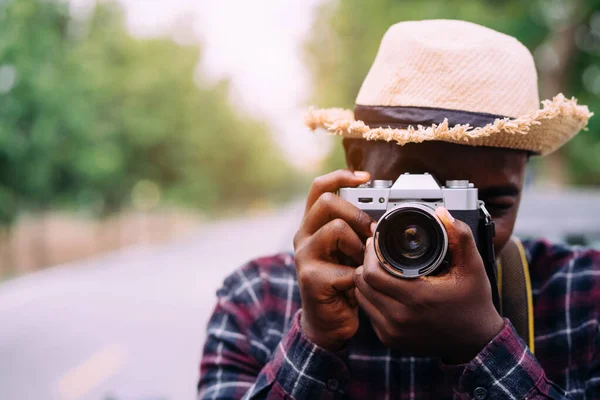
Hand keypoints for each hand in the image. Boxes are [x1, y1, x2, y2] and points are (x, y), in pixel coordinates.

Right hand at [293, 169, 374, 350]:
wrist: (329, 321)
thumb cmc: (343, 280)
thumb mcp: (350, 249)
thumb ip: (357, 228)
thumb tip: (386, 209)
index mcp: (313, 223)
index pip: (320, 187)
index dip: (341, 176)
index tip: (365, 177)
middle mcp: (304, 235)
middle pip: (328, 202)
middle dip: (357, 214)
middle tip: (370, 233)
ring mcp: (304, 256)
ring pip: (336, 229)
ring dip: (358, 245)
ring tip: (361, 262)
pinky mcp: (310, 278)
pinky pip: (343, 266)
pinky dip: (359, 276)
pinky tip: (357, 284)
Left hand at [353, 207, 504, 362]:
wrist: (477, 342)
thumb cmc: (474, 303)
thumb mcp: (473, 267)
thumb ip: (460, 236)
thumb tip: (442, 213)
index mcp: (418, 298)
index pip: (372, 273)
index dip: (370, 254)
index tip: (376, 242)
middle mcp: (401, 318)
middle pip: (362, 284)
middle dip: (365, 264)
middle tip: (375, 252)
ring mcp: (393, 332)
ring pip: (362, 298)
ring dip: (365, 281)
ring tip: (378, 268)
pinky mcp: (390, 340)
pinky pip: (368, 313)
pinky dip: (371, 298)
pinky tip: (383, 288)